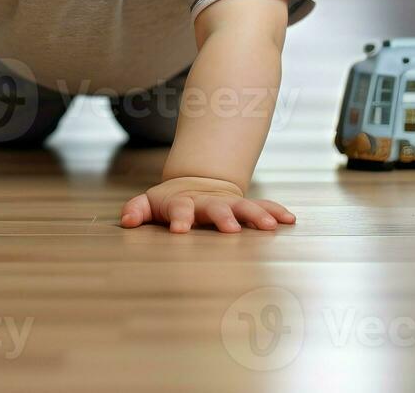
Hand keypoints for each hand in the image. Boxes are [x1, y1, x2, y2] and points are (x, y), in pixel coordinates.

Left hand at [119, 176, 295, 233]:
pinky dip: (275, 212)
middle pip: (216, 208)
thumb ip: (136, 209)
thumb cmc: (171, 201)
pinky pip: (264, 208)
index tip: (180, 231)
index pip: (180, 209)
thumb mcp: (151, 203)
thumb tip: (125, 220)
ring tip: (269, 227)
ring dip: (256, 216)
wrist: (198, 183)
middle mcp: (209, 202)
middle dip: (223, 217)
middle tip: (230, 230)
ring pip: (244, 207)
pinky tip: (289, 220)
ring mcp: (229, 202)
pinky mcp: (245, 207)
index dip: (179, 218)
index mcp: (184, 202)